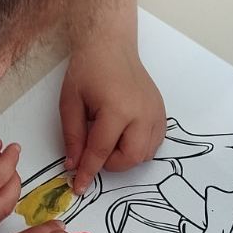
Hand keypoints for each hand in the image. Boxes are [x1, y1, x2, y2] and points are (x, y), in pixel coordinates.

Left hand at [60, 38, 166, 192]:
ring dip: (125, 156)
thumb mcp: (70, 103)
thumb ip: (72, 136)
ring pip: (145, 154)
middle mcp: (142, 113)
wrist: (111, 45)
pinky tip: (125, 134)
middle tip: (95, 151)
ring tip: (110, 138)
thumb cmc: (88, 69)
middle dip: (111, 164)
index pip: (101, 151)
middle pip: (131, 158)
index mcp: (117, 109)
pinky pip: (155, 143)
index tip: (79, 187)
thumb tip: (74, 165)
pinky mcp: (162, 112)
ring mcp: (156, 113)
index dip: (88, 172)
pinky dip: (139, 147)